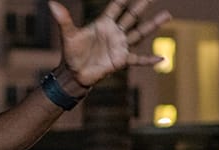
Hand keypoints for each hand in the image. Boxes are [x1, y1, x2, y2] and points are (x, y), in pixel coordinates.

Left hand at [50, 0, 171, 86]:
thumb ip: (63, 20)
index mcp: (103, 24)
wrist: (74, 74)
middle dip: (141, 6)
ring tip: (166, 15)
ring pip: (139, 33)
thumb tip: (51, 3)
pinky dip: (148, 60)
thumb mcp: (68, 35)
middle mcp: (114, 32)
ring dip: (152, 25)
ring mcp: (119, 46)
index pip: (116, 7)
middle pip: (131, 16)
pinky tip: (162, 58)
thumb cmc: (71, 54)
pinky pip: (137, 59)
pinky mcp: (121, 60)